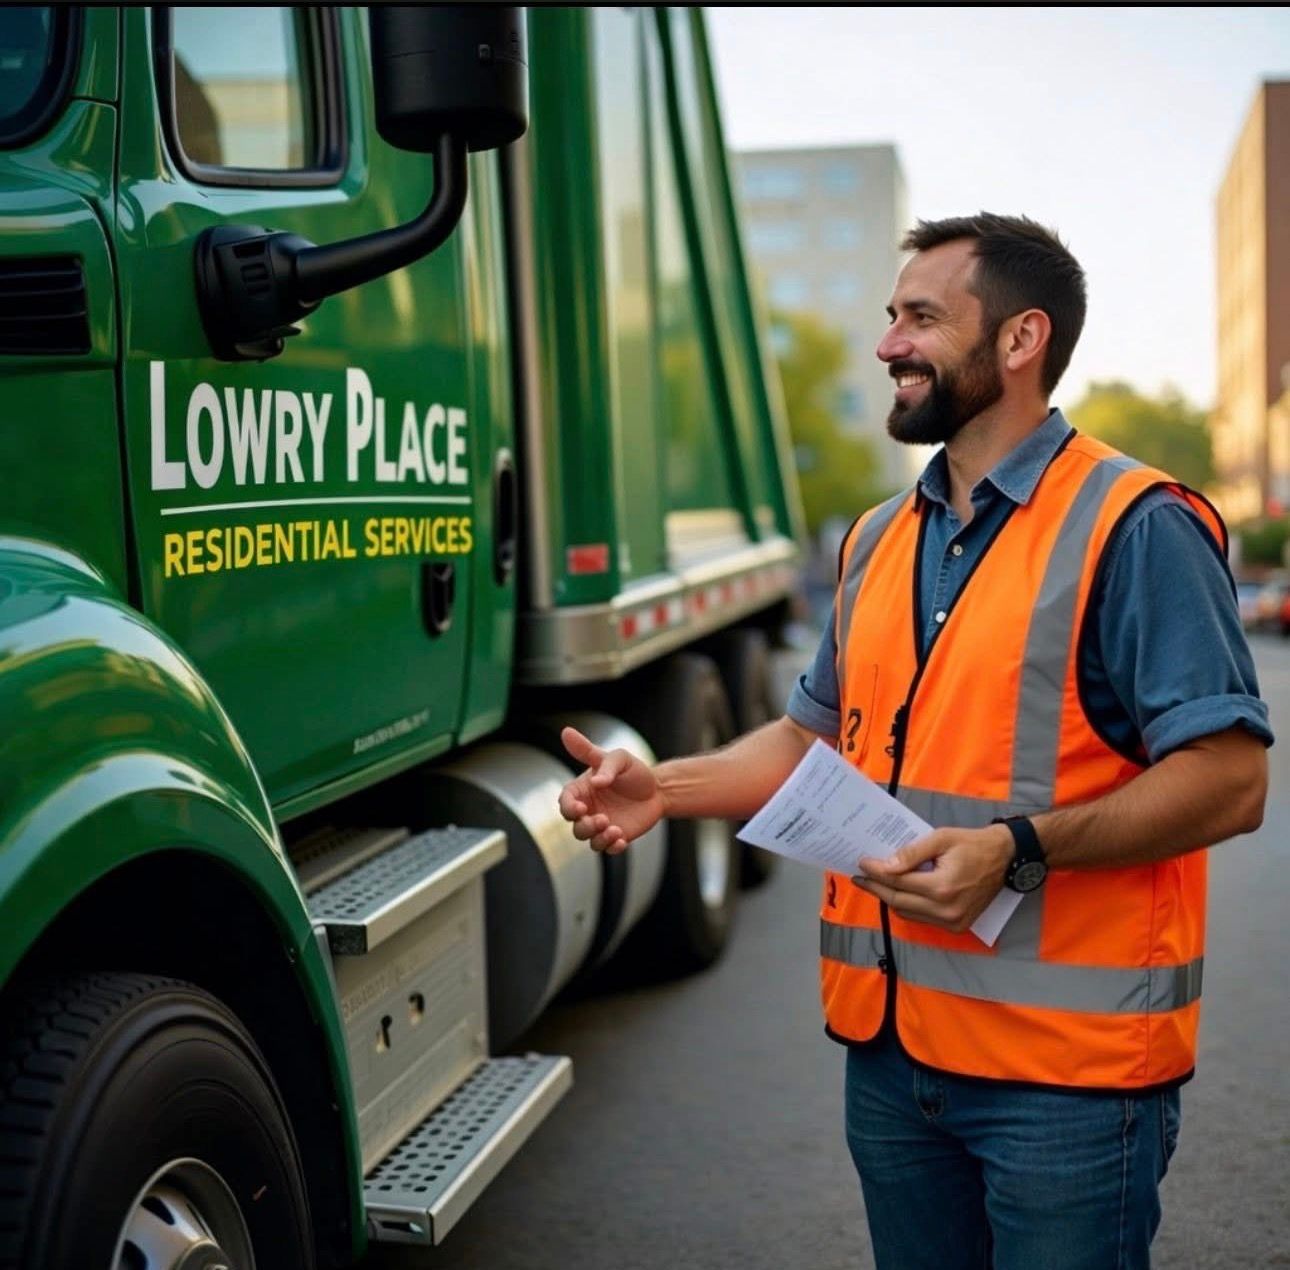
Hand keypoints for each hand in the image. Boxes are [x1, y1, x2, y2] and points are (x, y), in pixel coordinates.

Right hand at [557, 726, 666, 853]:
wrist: (659, 789)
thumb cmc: (634, 770)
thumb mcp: (617, 757)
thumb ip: (593, 754)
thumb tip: (573, 747)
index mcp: (583, 790)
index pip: (566, 802)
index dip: (569, 808)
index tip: (582, 809)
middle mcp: (589, 809)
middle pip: (575, 825)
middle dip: (585, 827)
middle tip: (602, 820)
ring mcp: (601, 824)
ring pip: (589, 840)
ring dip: (598, 838)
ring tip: (615, 830)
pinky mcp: (616, 836)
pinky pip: (608, 848)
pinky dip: (612, 847)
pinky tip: (622, 840)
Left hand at [850, 824, 1013, 932]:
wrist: (1005, 858)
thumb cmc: (972, 844)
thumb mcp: (941, 838)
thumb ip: (912, 853)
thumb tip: (885, 866)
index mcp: (942, 888)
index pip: (898, 883)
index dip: (876, 873)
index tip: (861, 863)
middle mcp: (946, 910)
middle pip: (899, 902)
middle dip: (876, 888)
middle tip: (860, 876)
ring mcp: (952, 922)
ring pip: (908, 913)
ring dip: (889, 898)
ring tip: (874, 882)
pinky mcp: (956, 926)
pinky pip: (921, 918)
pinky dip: (907, 906)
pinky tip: (897, 892)